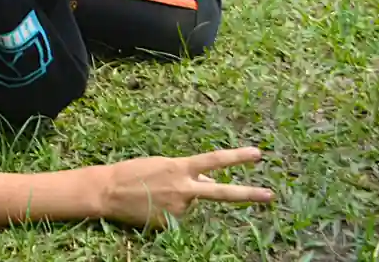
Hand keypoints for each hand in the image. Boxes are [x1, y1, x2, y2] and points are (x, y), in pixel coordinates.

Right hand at [99, 147, 273, 228]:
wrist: (109, 191)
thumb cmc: (134, 172)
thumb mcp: (163, 165)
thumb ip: (188, 173)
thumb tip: (210, 182)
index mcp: (180, 168)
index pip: (214, 161)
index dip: (237, 157)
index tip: (257, 154)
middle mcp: (184, 189)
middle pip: (222, 192)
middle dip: (247, 194)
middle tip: (270, 195)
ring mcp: (180, 209)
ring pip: (193, 203)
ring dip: (182, 199)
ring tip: (155, 193)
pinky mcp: (172, 224)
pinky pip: (179, 216)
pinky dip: (171, 211)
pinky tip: (153, 206)